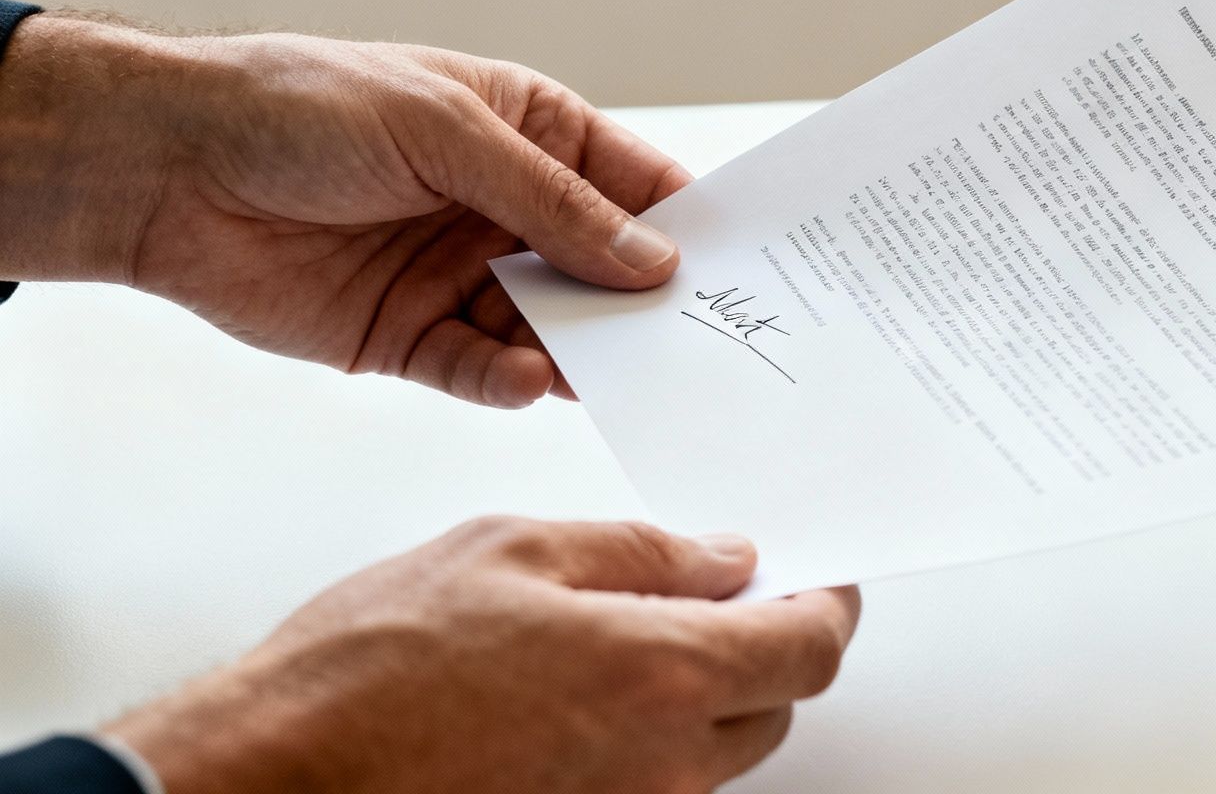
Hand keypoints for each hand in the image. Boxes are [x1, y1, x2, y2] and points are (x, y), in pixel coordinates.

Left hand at [0, 14, 686, 405]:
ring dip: (583, 351)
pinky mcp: (410, 338)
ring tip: (619, 373)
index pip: (633, 184)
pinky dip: (510, 381)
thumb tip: (652, 261)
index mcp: (527, 134)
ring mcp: (460, 277)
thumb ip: (552, 203)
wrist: (166, 169)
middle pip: (603, 268)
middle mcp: (504, 211)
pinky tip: (527, 379)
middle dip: (646, 302)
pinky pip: (481, 371)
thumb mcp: (448, 132)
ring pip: (551, 329)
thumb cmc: (302, 108)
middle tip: (701, 340)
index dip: (689, 224)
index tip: (746, 268)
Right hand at [104, 518, 861, 793]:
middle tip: (729, 588)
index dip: (827, 602)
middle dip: (771, 641)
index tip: (820, 574)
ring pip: (720, 750)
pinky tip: (596, 685)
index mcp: (662, 676)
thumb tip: (723, 559)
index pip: (809, 648)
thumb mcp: (516, 550)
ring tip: (648, 627)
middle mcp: (661, 762)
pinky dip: (657, 731)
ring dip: (715, 689)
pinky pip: (657, 781)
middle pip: (776, 704)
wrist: (280, 770)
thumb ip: (642, 551)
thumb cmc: (376, 663)